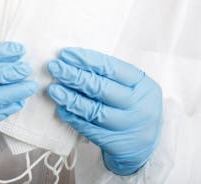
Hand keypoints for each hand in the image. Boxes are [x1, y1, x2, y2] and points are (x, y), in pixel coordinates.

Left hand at [47, 47, 161, 175]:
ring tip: (54, 89)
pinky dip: (74, 118)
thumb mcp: (133, 88)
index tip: (66, 54)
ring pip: (94, 110)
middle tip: (55, 68)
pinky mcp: (116, 143)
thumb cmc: (134, 108)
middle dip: (74, 76)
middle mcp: (138, 105)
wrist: (146, 145)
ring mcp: (128, 126)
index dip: (86, 60)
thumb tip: (76, 62)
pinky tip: (62, 109)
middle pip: (101, 88)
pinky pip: (90, 129)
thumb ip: (110, 76)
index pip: (111, 68)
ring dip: (70, 98)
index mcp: (143, 84)